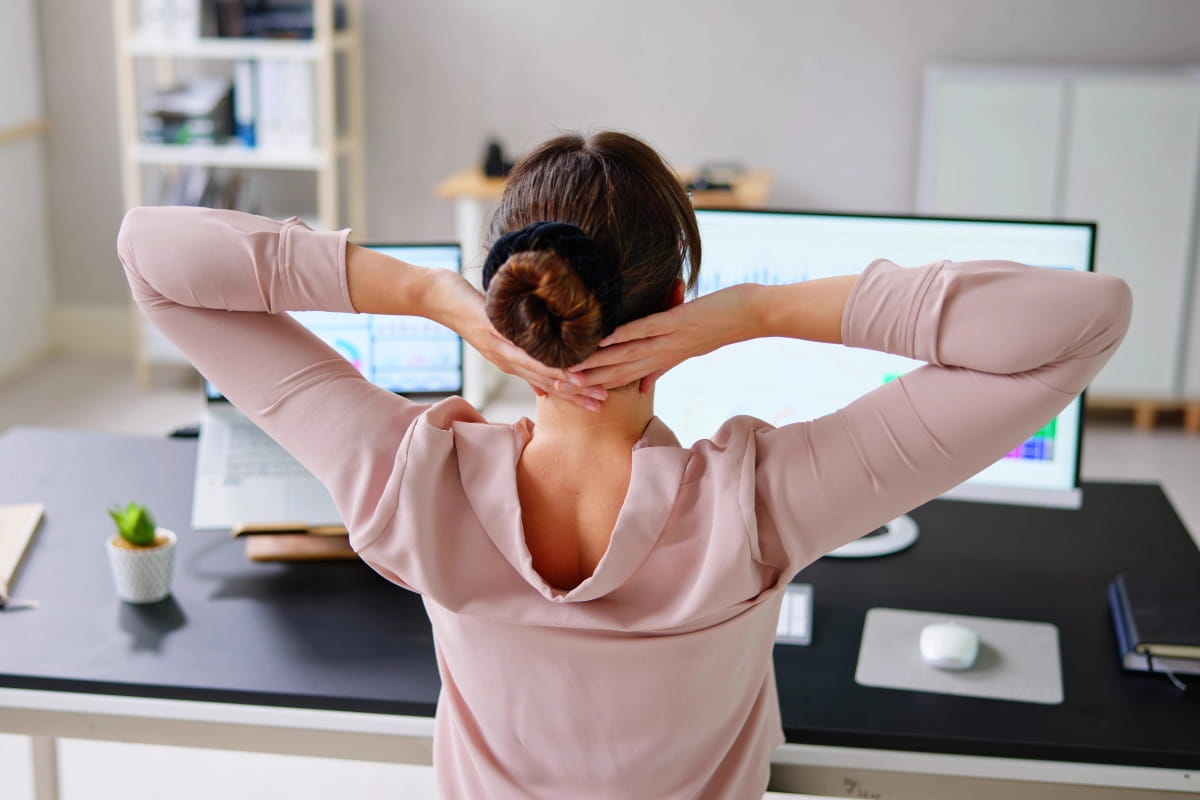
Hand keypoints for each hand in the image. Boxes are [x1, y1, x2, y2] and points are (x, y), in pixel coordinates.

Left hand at [432, 271, 607, 410]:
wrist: (438, 299)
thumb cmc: (471, 310)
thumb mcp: (501, 332)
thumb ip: (524, 355)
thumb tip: (544, 378)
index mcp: (511, 362)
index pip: (548, 383)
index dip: (573, 394)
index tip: (598, 402)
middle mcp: (507, 362)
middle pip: (548, 383)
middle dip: (577, 394)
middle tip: (602, 403)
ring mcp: (500, 350)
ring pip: (539, 371)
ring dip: (566, 383)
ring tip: (590, 388)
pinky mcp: (493, 335)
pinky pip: (523, 353)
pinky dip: (544, 363)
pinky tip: (561, 367)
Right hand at [568, 285, 759, 391]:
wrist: (755, 316)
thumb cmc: (722, 325)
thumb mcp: (688, 349)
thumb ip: (663, 365)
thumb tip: (644, 384)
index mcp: (666, 359)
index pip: (626, 377)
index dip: (599, 384)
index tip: (571, 391)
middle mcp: (666, 354)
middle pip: (622, 370)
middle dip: (591, 378)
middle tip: (560, 384)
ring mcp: (672, 339)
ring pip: (629, 354)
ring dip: (600, 360)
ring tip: (573, 365)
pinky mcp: (680, 322)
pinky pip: (648, 329)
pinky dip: (626, 334)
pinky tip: (605, 337)